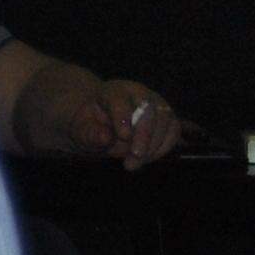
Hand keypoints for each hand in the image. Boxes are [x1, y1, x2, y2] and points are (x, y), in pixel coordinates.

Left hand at [19, 61, 181, 167]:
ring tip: (135, 162)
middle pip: (148, 109)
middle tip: (133, 158)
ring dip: (154, 145)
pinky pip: (173, 131)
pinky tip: (148, 159)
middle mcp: (138, 93)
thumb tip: (105, 137)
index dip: (122, 117)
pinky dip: (164, 147)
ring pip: (165, 120)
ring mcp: (155, 104)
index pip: (120, 99)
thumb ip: (90, 133)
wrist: (100, 124)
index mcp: (112, 91)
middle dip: (143, 135)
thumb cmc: (88, 125)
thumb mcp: (80, 129)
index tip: (122, 136)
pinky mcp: (166, 119)